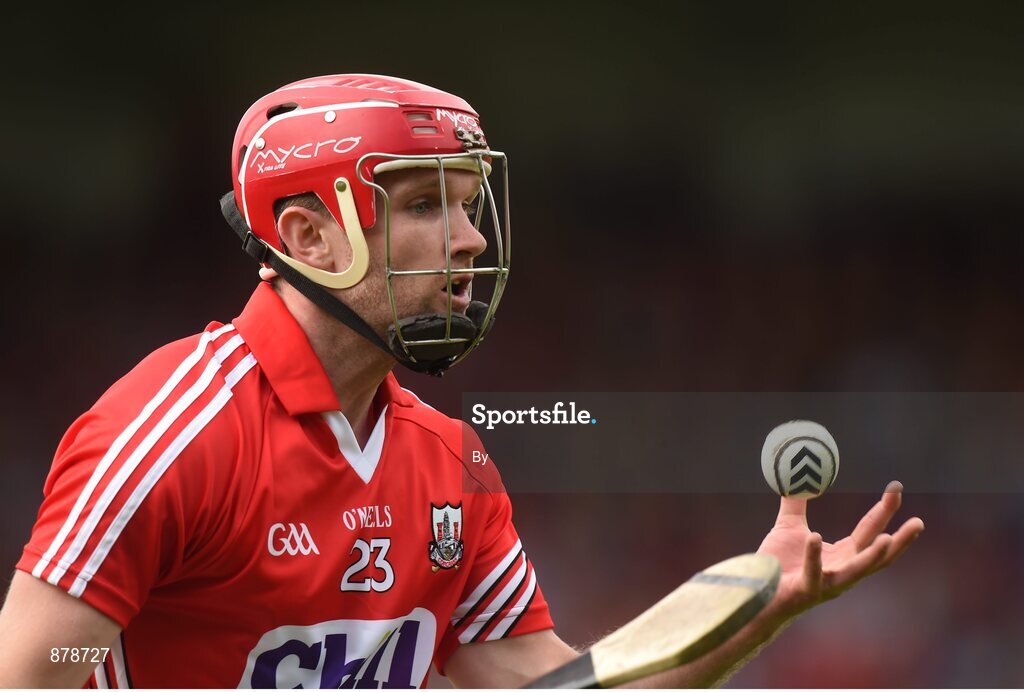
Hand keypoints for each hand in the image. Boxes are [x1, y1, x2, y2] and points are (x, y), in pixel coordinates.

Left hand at [755, 481, 924, 626]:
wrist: (757, 591)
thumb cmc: (777, 563)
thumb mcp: (789, 527)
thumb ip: (796, 503)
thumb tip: (798, 476)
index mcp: (842, 554)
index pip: (869, 529)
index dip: (884, 510)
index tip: (897, 488)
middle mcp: (842, 570)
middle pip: (876, 553)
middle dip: (899, 538)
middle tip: (918, 521)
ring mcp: (827, 583)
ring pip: (856, 571)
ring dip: (873, 557)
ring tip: (886, 539)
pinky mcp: (806, 590)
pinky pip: (814, 573)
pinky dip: (815, 556)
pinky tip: (816, 536)